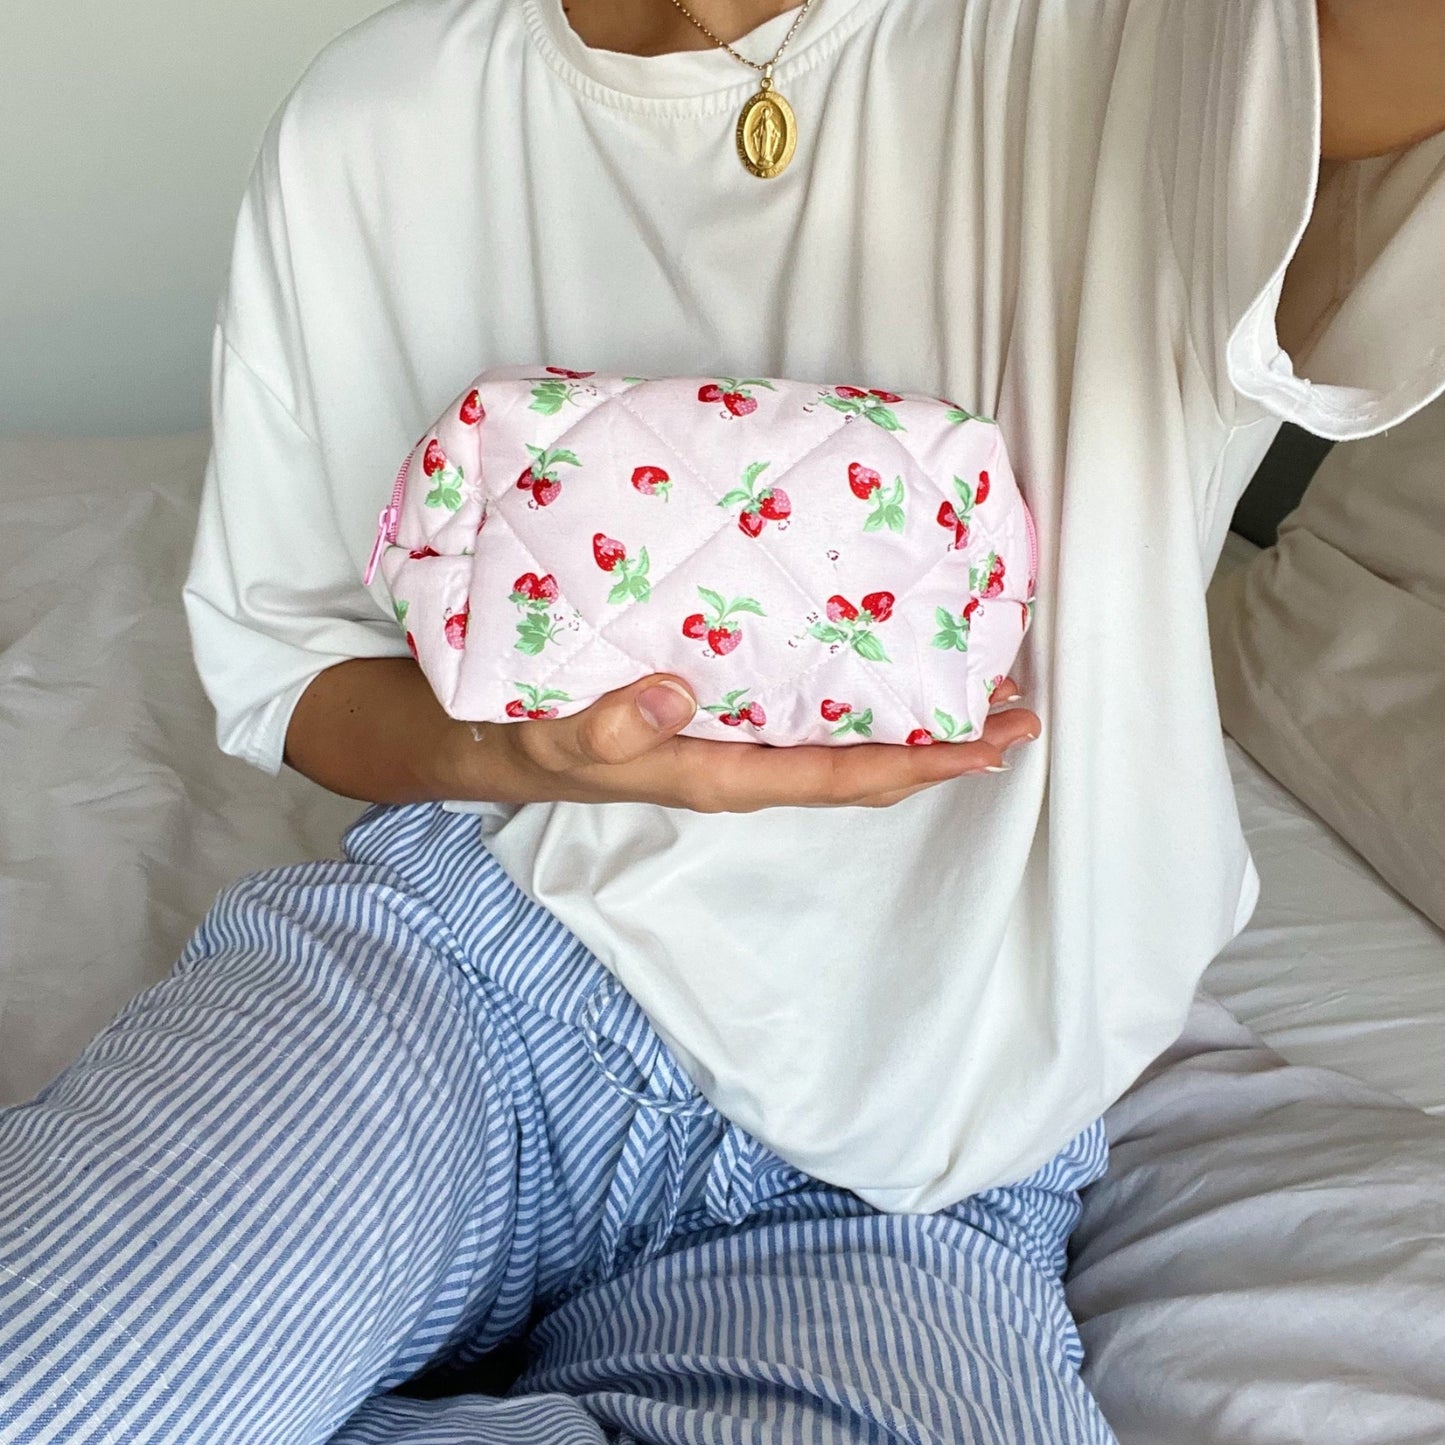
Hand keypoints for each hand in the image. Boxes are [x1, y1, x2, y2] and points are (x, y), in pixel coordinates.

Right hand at [454, 674, 1040, 812]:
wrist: (493, 740)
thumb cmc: (527, 741)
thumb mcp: (554, 737)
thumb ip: (607, 726)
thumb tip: (678, 694)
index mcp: (719, 774)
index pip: (837, 778)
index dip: (918, 766)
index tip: (988, 745)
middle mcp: (744, 760)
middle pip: (863, 766)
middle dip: (943, 747)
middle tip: (1017, 711)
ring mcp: (737, 737)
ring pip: (844, 738)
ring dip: (914, 720)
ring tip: (979, 685)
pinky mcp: (722, 709)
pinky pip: (809, 707)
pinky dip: (861, 693)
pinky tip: (882, 661)